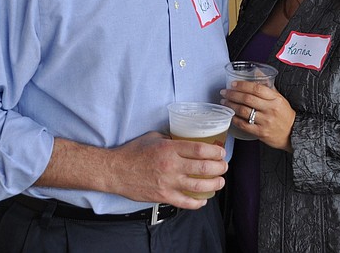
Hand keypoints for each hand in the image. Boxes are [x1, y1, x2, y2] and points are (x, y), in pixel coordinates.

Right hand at [41, 132, 227, 209]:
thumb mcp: (154, 137)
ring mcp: (167, 183)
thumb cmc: (133, 152)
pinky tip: (204, 199)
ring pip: (199, 186)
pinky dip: (198, 202)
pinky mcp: (163, 196)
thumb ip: (171, 138)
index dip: (215, 151)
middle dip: (220, 167)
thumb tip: (186, 137)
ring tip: (220, 182)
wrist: (115, 170)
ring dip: (214, 184)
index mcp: (169, 149)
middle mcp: (171, 166)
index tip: (221, 152)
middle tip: (224, 166)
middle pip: (204, 167)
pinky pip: (185, 202)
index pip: (199, 149)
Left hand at [221, 82, 295, 151]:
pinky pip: (244, 125)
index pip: (257, 88)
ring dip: (231, 105)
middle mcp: (270, 109)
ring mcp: (265, 121)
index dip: (243, 85)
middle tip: (224, 92)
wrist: (293, 133)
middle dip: (233, 94)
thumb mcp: (280, 98)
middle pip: (248, 99)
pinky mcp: (261, 132)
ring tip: (225, 102)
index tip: (233, 84)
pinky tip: (230, 115)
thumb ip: (267, 86)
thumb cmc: (285, 114)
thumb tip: (256, 72)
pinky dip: (235, 119)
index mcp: (275, 99)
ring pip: (244, 111)